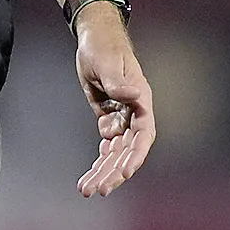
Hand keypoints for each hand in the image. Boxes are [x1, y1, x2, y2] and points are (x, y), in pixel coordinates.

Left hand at [72, 4, 154, 196]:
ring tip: (87, 190)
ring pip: (115, 152)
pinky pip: (106, 145)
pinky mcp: (109, 118)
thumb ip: (119, 81)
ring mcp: (122, 117)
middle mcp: (134, 113)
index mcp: (141, 101)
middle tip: (98, 190)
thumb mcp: (107, 62)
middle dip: (113, 172)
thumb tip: (133, 95)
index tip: (123, 172)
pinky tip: (87, 175)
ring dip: (103, 172)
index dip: (135, 155)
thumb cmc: (104, 46)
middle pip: (127, 150)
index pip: (143, 135)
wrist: (93, 39)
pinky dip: (98, 161)